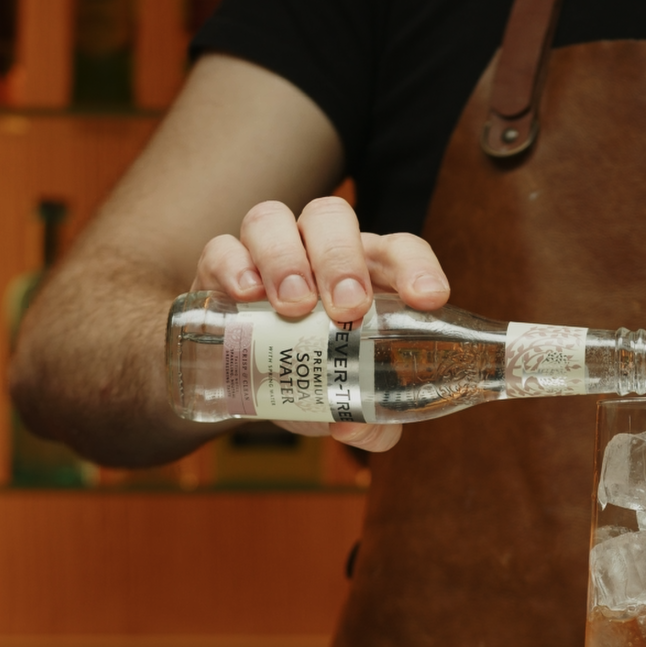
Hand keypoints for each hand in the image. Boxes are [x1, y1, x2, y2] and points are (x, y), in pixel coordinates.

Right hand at [191, 197, 449, 450]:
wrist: (246, 379)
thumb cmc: (316, 374)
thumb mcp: (348, 401)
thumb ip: (369, 422)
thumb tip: (355, 427)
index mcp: (368, 273)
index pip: (400, 250)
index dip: (417, 267)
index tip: (428, 299)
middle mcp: (318, 250)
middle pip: (332, 219)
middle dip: (342, 259)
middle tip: (348, 307)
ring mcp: (266, 252)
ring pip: (273, 220)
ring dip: (286, 258)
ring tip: (293, 305)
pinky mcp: (218, 268)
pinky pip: (220, 248)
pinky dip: (232, 266)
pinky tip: (244, 295)